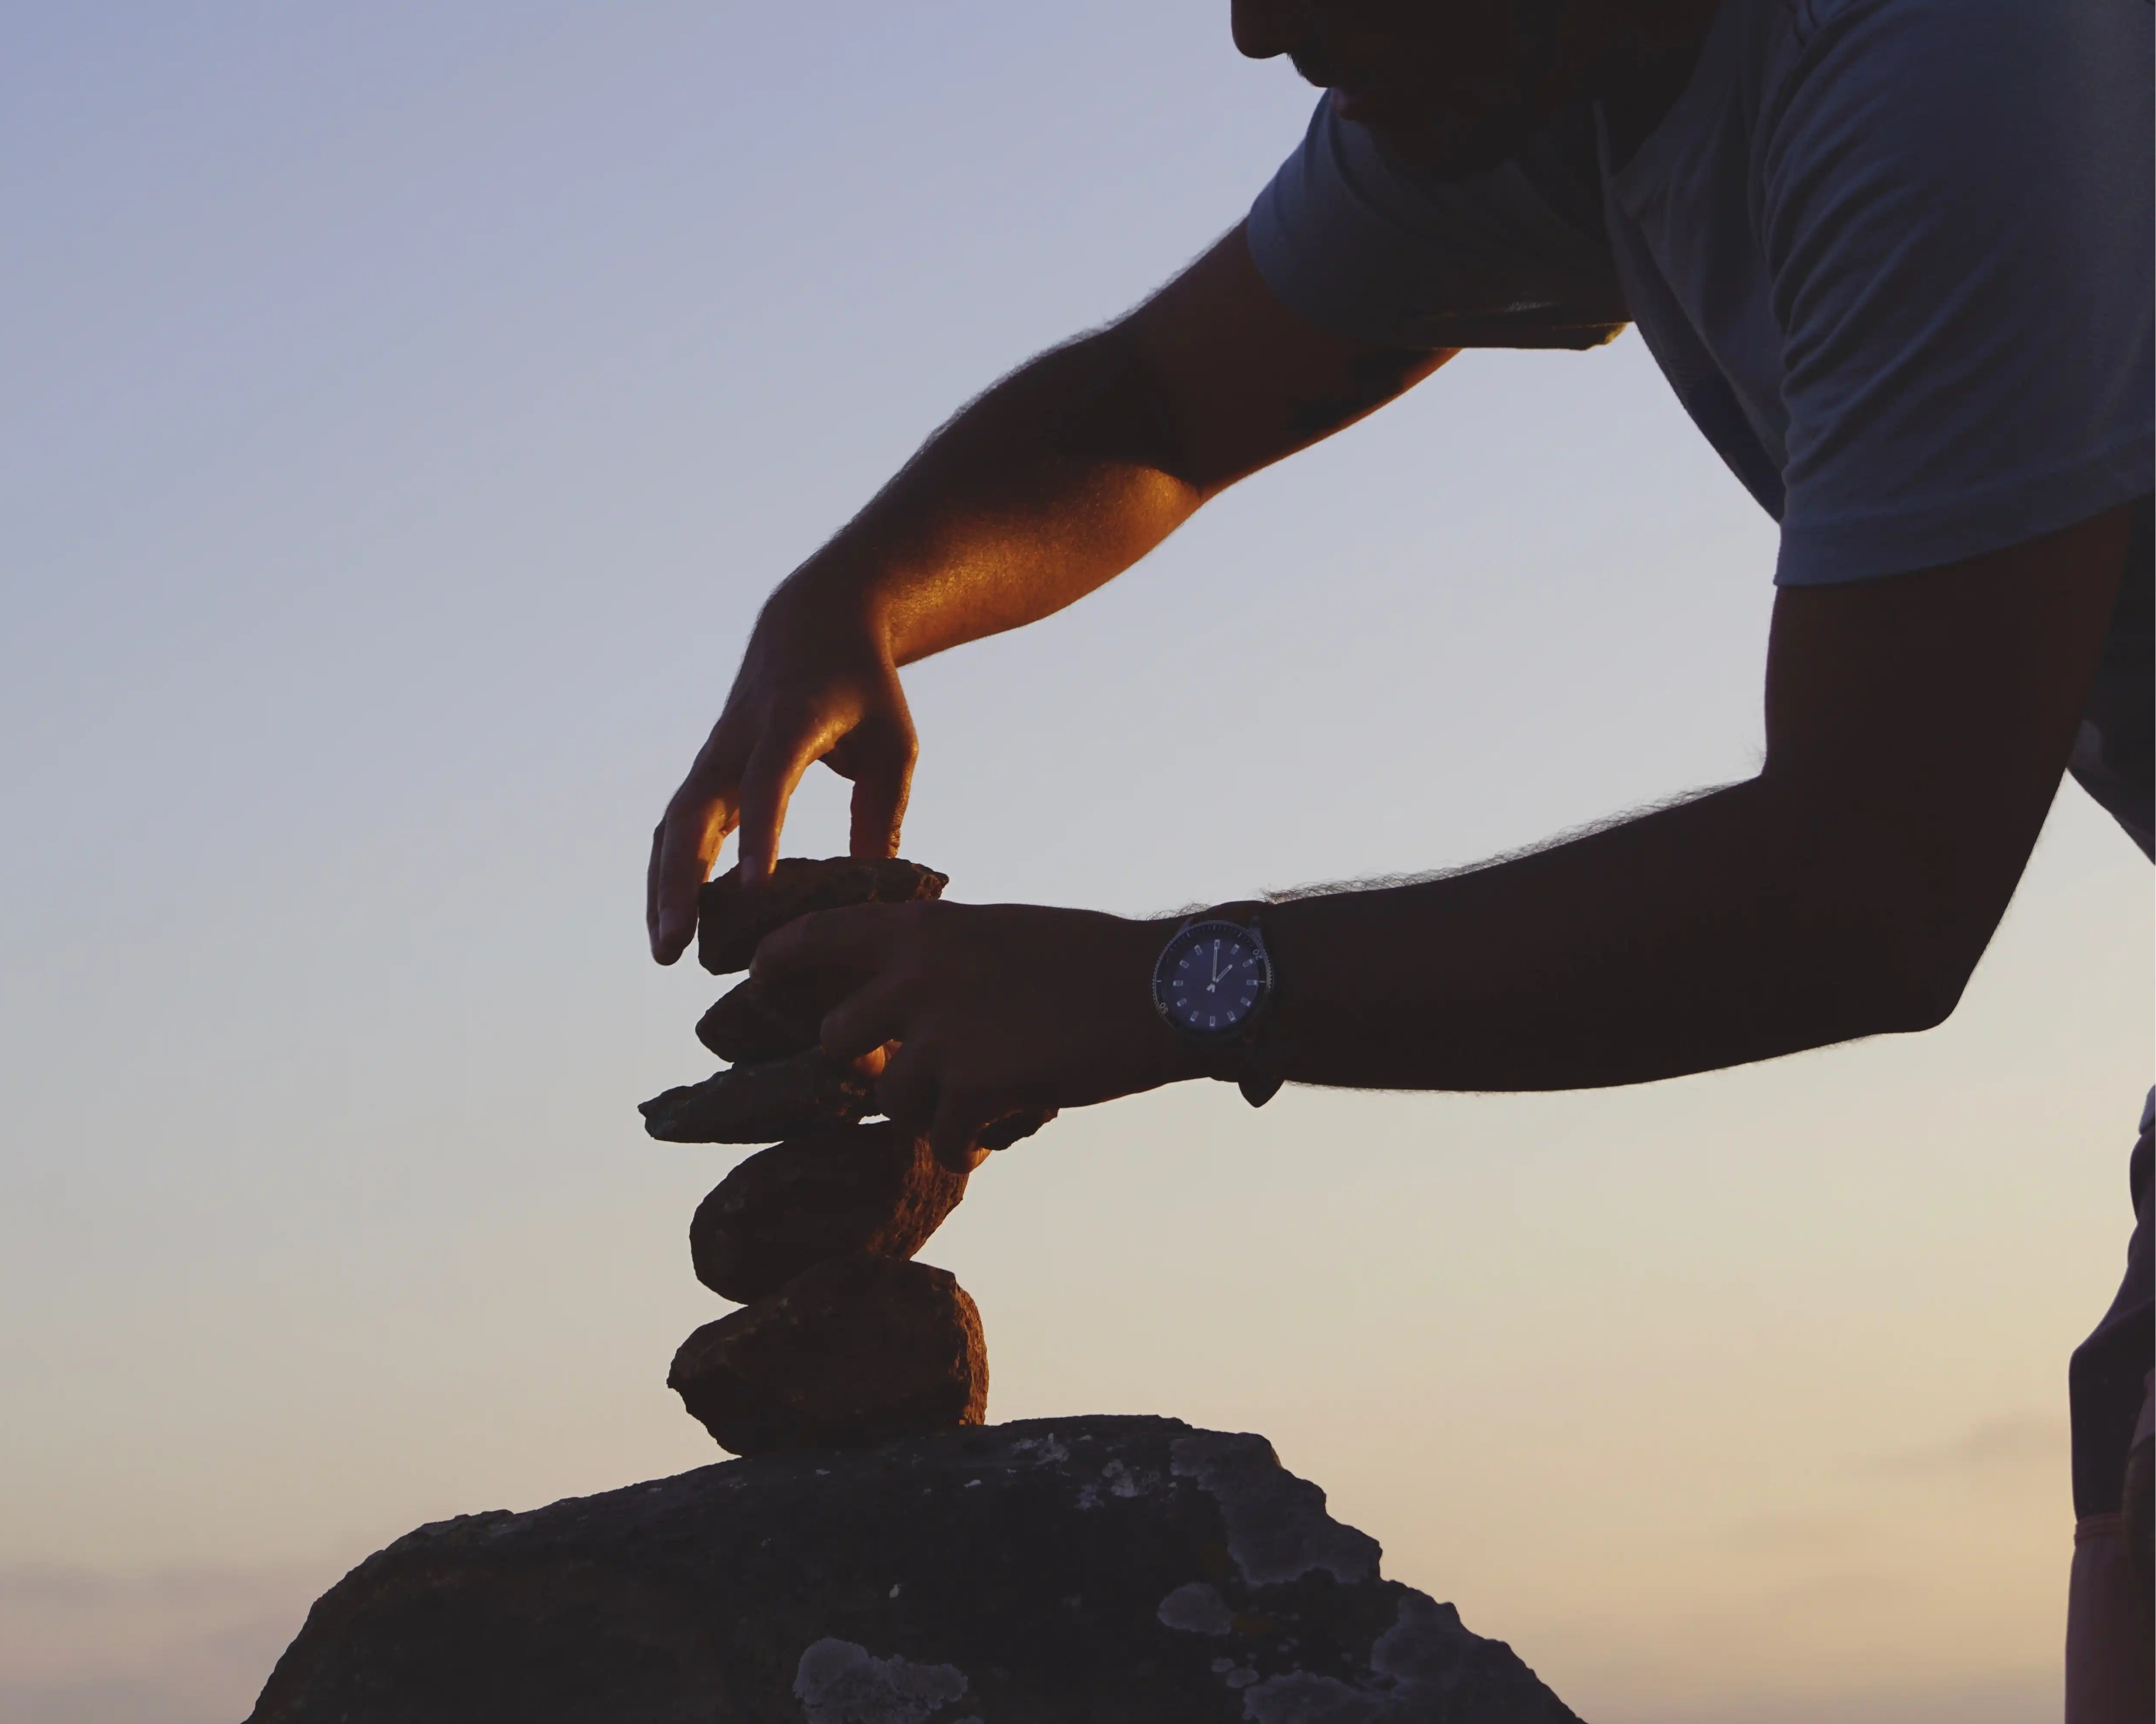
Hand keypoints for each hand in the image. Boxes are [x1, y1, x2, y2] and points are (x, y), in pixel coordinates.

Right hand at [647, 590, 917, 963]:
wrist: (814, 623)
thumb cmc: (864, 688)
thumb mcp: (894, 744)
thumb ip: (884, 814)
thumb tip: (874, 893)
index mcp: (792, 721)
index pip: (769, 780)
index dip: (761, 833)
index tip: (754, 889)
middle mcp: (738, 738)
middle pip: (694, 812)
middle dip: (681, 882)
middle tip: (675, 948)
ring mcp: (713, 755)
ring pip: (673, 826)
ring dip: (663, 889)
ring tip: (666, 952)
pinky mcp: (707, 773)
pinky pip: (677, 827)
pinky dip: (670, 873)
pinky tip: (673, 925)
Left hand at [754, 900, 1191, 1168]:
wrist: (1163, 987)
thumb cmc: (1091, 958)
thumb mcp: (999, 932)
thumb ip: (939, 958)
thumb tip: (902, 992)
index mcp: (919, 929)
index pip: (807, 939)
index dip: (772, 970)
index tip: (761, 990)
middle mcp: (915, 976)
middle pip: (836, 1042)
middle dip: (873, 1066)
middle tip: (920, 1073)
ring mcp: (940, 1033)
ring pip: (890, 1101)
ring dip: (928, 1110)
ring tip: (980, 1101)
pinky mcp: (973, 1086)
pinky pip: (941, 1140)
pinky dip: (966, 1145)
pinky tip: (999, 1129)